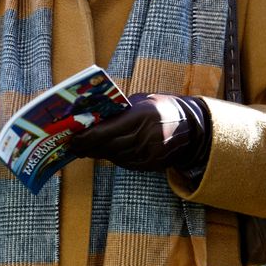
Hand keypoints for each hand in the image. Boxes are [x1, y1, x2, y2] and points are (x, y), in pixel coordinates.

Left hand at [68, 93, 209, 171]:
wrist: (192, 126)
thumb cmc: (161, 108)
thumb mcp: (141, 101)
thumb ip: (119, 110)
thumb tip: (92, 118)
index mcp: (142, 115)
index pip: (108, 130)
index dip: (88, 136)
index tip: (73, 137)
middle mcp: (146, 135)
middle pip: (109, 146)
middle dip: (89, 147)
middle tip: (74, 146)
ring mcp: (150, 152)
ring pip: (116, 156)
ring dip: (99, 153)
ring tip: (85, 150)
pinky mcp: (152, 163)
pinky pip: (126, 162)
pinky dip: (114, 158)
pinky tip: (105, 153)